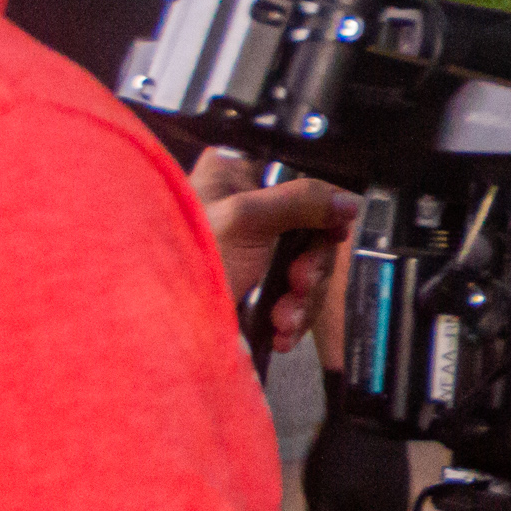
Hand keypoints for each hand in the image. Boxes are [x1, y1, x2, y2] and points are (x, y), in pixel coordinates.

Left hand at [189, 150, 358, 352]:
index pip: (297, 175)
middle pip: (312, 227)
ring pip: (309, 266)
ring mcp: (253, 254)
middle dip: (311, 263)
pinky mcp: (258, 290)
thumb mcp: (244, 220)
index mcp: (233, 178)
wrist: (162, 335)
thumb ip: (301, 201)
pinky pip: (298, 298)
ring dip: (304, 298)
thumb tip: (349, 201)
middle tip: (298, 280)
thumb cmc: (184, 265)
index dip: (321, 203)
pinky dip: (295, 317)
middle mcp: (246, 212)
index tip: (332, 226)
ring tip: (283, 317)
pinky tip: (280, 331)